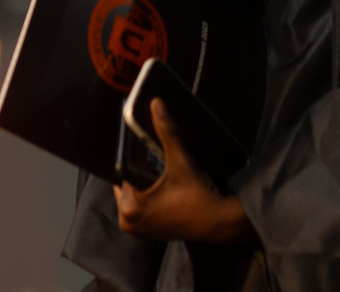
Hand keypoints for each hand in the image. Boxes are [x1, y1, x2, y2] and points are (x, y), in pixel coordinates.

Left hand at [114, 98, 253, 243]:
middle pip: (127, 184)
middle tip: (159, 165)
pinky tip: (165, 190)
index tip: (146, 151)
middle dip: (140, 172)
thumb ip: (167, 132)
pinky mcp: (146, 234)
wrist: (217, 222)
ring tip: (163, 177)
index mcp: (129, 207)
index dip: (134, 160)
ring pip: (133, 196)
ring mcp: (136, 230)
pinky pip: (141, 208)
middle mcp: (127, 222)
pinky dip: (149, 198)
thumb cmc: (198, 195)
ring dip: (145, 185)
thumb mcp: (181, 161)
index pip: (122, 173)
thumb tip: (155, 105)